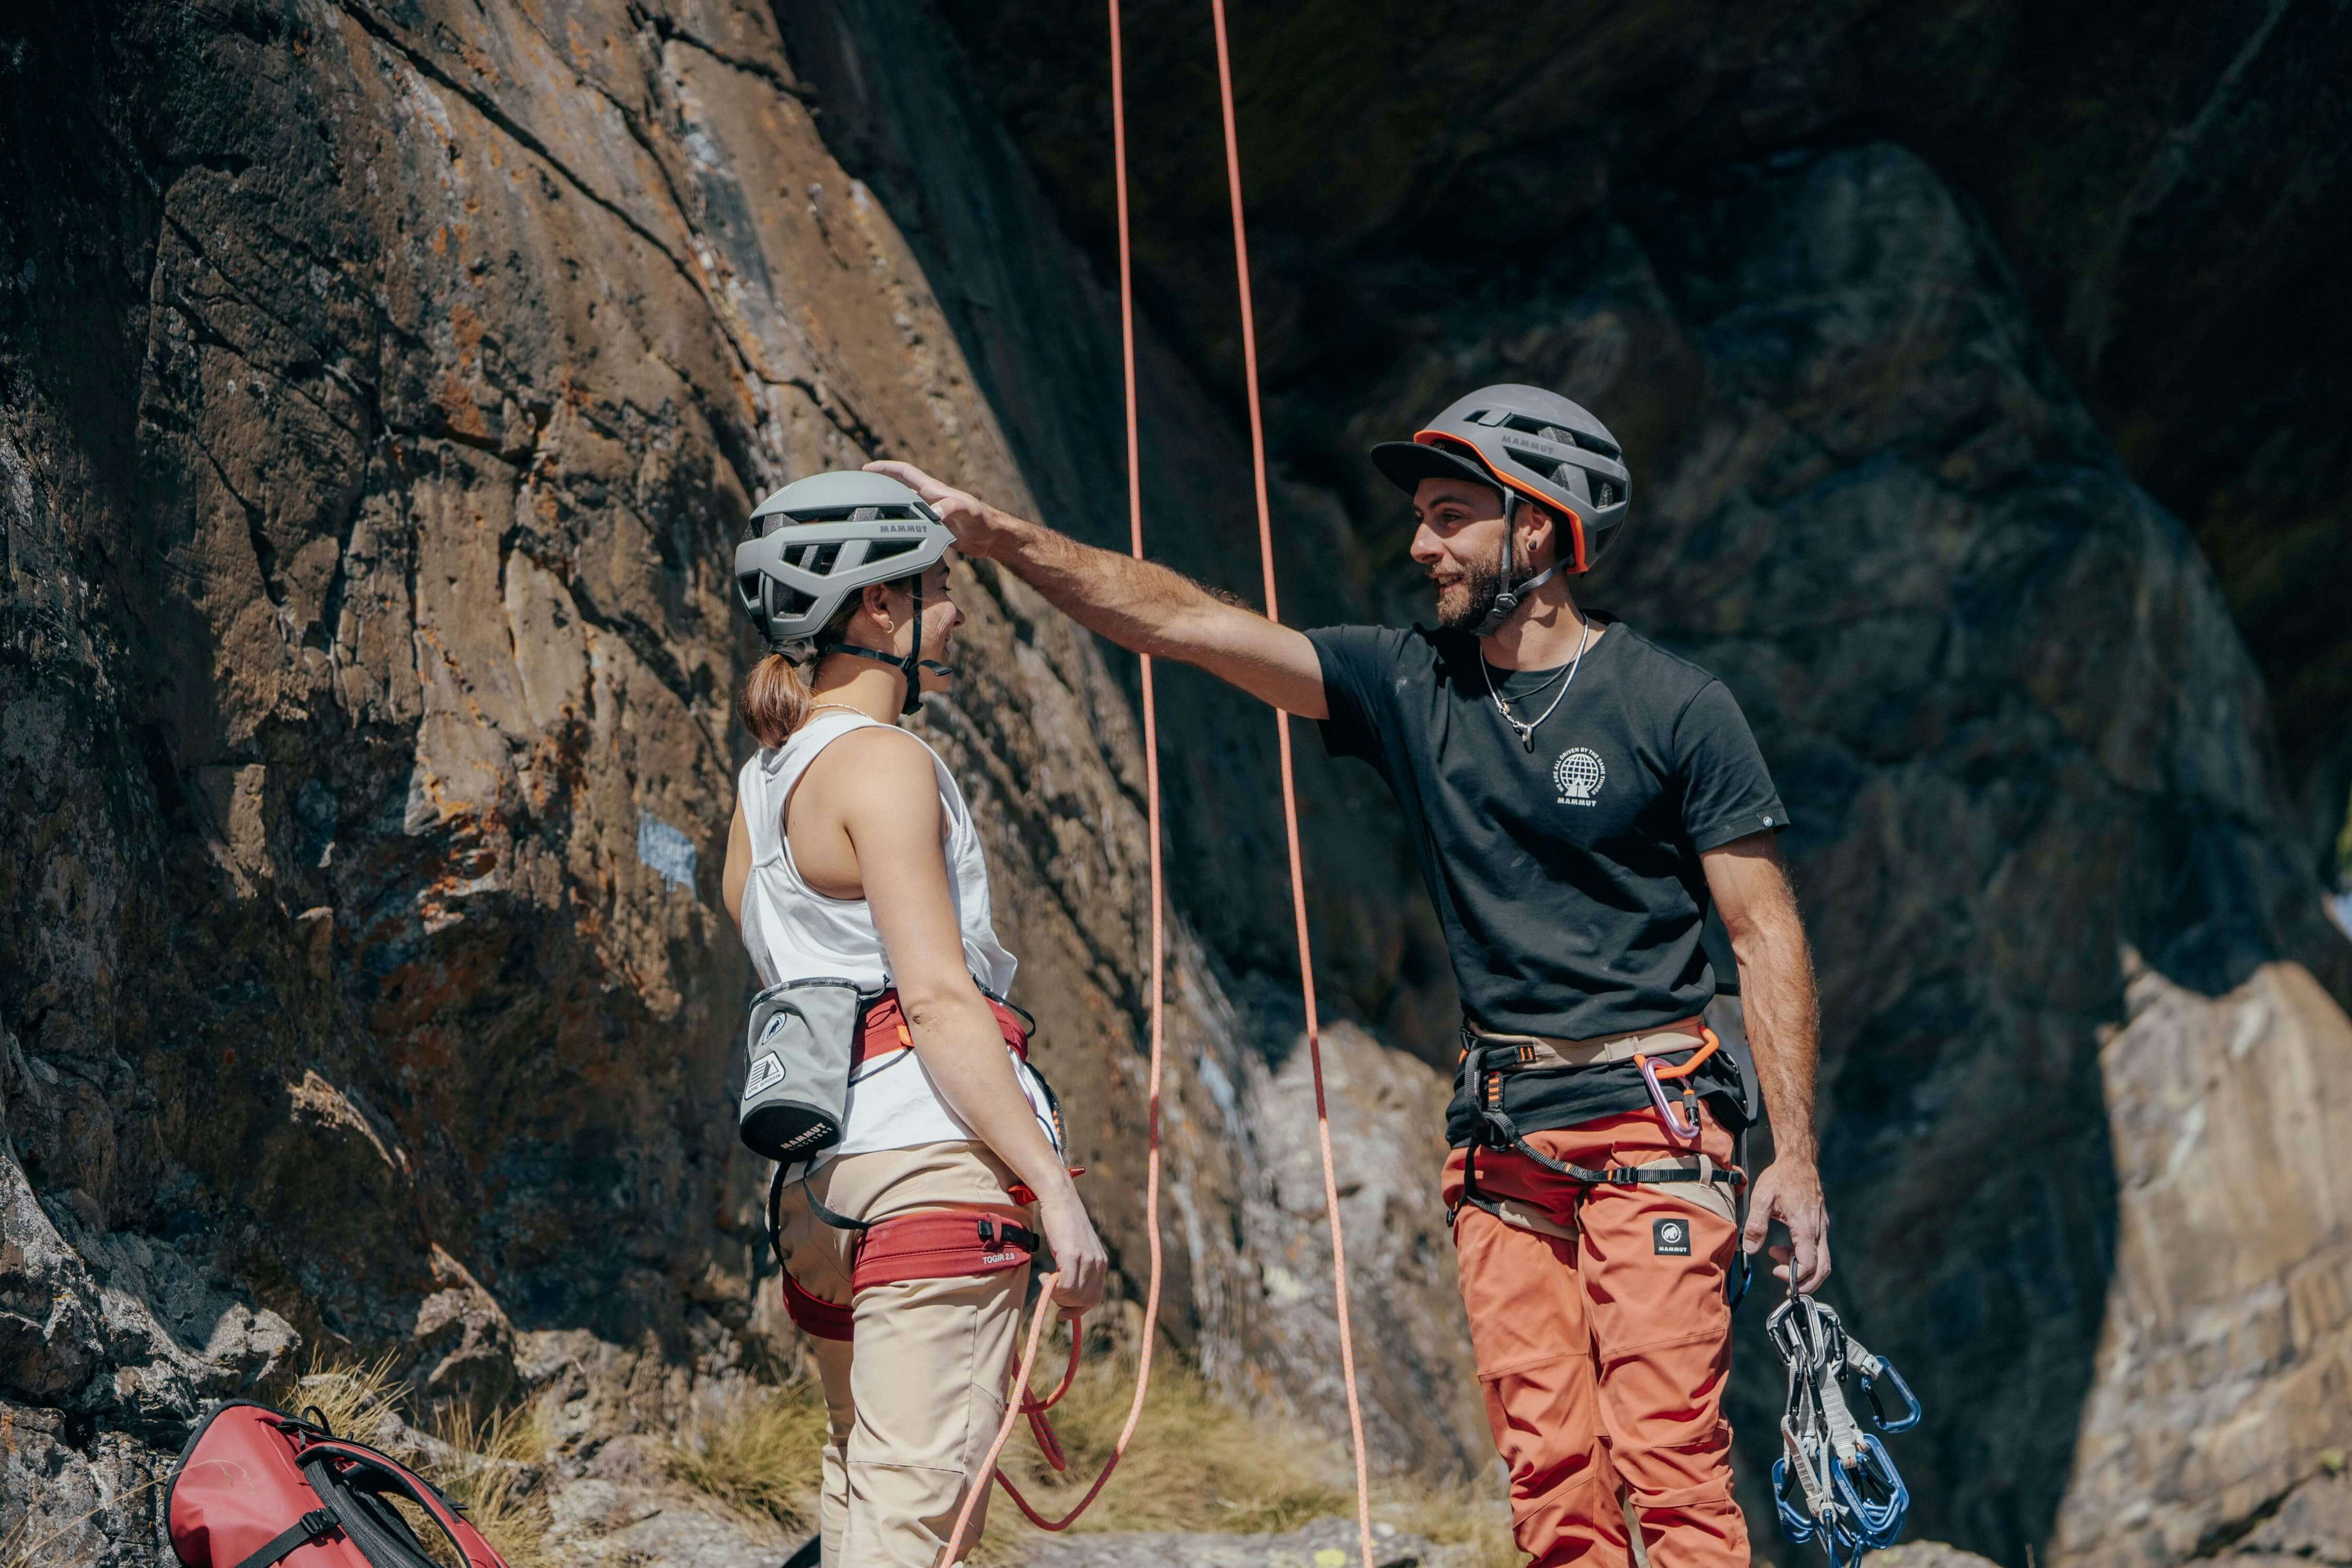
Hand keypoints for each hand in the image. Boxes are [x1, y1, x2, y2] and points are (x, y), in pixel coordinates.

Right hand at [864, 460, 1018, 559]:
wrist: (993, 537)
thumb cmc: (983, 519)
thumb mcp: (967, 510)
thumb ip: (950, 507)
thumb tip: (931, 514)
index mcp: (932, 490)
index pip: (904, 472)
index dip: (884, 468)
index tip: (866, 469)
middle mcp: (928, 500)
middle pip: (898, 489)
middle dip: (879, 487)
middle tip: (859, 492)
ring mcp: (930, 514)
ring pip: (902, 508)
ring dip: (886, 508)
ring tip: (866, 514)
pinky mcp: (933, 529)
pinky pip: (910, 525)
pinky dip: (897, 528)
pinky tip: (888, 537)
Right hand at [1034, 1189, 1107, 1317]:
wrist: (1061, 1200)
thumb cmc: (1064, 1224)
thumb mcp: (1076, 1249)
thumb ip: (1077, 1268)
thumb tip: (1066, 1291)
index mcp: (1101, 1263)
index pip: (1094, 1298)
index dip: (1078, 1310)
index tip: (1062, 1314)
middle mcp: (1098, 1263)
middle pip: (1084, 1301)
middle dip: (1065, 1304)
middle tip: (1050, 1292)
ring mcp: (1087, 1260)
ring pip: (1074, 1296)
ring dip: (1057, 1295)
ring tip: (1047, 1280)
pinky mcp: (1073, 1255)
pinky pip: (1065, 1286)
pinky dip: (1052, 1287)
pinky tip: (1044, 1276)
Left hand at [1742, 1156, 1829, 1292]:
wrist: (1798, 1161)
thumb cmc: (1781, 1177)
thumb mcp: (1762, 1198)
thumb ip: (1757, 1225)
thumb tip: (1750, 1249)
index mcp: (1806, 1227)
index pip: (1809, 1264)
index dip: (1794, 1276)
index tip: (1776, 1272)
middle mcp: (1819, 1230)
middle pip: (1823, 1268)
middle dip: (1806, 1283)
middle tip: (1786, 1284)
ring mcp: (1822, 1227)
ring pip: (1822, 1260)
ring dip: (1803, 1268)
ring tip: (1777, 1256)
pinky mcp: (1820, 1224)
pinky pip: (1818, 1249)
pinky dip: (1804, 1256)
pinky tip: (1785, 1247)